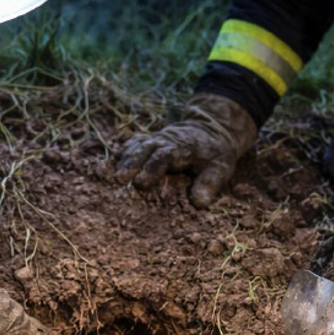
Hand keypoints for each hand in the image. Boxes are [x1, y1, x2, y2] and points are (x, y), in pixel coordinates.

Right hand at [116, 93, 258, 207]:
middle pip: (145, 148)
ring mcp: (156, 138)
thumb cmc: (215, 154)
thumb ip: (210, 184)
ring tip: (113, 176)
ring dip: (124, 159)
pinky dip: (123, 152)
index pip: (165, 155)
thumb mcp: (220, 169)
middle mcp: (166, 140)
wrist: (212, 130)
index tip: (141, 183)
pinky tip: (112, 164)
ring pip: (136, 145)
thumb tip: (198, 204)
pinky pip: (133, 143)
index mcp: (183, 147)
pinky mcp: (150, 140)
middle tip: (120, 180)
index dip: (152, 168)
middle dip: (132, 163)